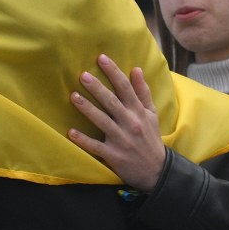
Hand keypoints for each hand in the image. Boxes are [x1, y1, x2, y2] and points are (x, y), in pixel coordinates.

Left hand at [68, 54, 166, 191]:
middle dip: (97, 88)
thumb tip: (136, 69)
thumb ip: (143, 92)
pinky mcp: (114, 156)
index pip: (125, 88)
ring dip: (87, 108)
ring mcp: (121, 140)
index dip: (113, 72)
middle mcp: (130, 123)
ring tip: (73, 96)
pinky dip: (84, 140)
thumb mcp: (152, 114)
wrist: (157, 171)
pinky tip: (71, 132)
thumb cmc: (151, 139)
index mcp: (139, 112)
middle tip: (83, 75)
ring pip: (102, 121)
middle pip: (112, 102)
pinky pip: (96, 147)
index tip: (101, 58)